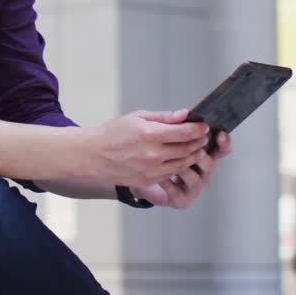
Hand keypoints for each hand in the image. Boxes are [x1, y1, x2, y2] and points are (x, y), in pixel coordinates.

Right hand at [84, 109, 208, 188]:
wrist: (92, 155)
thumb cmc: (113, 132)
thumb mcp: (137, 117)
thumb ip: (163, 117)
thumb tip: (185, 115)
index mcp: (150, 134)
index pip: (185, 132)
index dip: (198, 129)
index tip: (204, 126)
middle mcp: (153, 154)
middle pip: (187, 149)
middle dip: (198, 142)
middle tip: (202, 137)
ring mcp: (151, 170)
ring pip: (182, 164)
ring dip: (193, 156)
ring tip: (196, 149)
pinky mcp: (148, 180)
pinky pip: (171, 173)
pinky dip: (180, 166)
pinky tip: (181, 159)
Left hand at [131, 131, 231, 208]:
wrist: (134, 175)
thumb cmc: (151, 151)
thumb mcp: (155, 129)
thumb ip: (169, 122)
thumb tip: (185, 113)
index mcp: (201, 152)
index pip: (220, 148)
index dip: (223, 142)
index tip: (219, 133)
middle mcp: (201, 170)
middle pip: (210, 163)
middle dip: (202, 154)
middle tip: (193, 146)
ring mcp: (192, 186)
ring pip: (197, 179)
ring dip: (186, 169)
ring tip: (171, 160)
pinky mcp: (181, 199)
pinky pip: (179, 192)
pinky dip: (169, 184)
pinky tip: (159, 178)